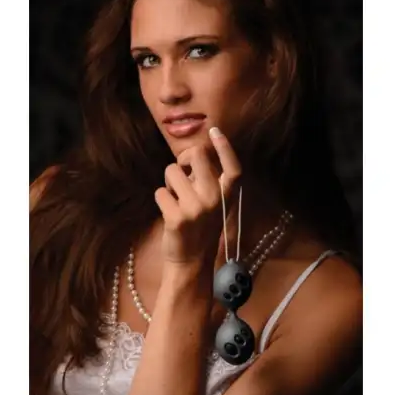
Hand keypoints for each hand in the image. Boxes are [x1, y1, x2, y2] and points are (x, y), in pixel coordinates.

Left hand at [154, 128, 241, 270]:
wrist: (191, 262)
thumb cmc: (201, 228)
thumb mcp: (214, 205)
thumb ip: (208, 181)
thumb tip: (193, 155)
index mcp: (227, 196)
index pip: (233, 168)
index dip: (225, 148)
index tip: (215, 131)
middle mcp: (214, 199)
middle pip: (197, 155)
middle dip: (184, 158)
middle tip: (182, 171)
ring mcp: (195, 208)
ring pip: (172, 171)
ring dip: (169, 182)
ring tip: (176, 199)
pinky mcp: (176, 217)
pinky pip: (160, 191)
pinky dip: (161, 198)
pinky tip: (169, 213)